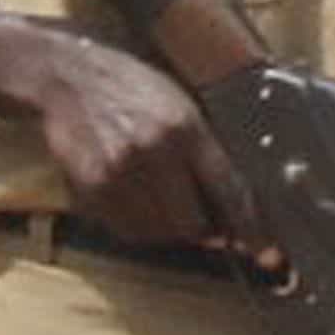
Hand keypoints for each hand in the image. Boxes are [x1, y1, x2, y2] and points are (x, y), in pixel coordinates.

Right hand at [24, 31, 259, 250]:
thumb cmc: (133, 90)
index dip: (252, 231)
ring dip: (169, 229)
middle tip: (204, 220)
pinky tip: (137, 203)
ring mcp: (117, 172)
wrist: (66, 78)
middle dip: (204, 230)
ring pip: (159, 232)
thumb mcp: (185, 107)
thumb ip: (210, 154)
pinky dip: (138, 227)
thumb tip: (235, 207)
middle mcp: (153, 153)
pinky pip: (125, 229)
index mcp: (186, 130)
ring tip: (163, 202)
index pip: (230, 193)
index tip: (268, 256)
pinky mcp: (89, 186)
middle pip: (192, 224)